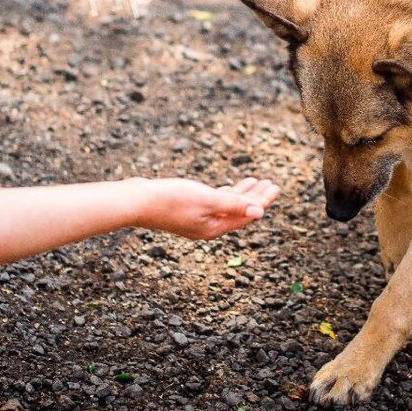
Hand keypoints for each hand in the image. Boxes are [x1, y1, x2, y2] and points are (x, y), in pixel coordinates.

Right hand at [135, 177, 278, 239]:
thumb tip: (260, 212)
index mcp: (214, 228)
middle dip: (256, 197)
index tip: (275, 186)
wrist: (136, 201)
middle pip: (239, 212)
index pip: (246, 215)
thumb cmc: (171, 200)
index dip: (262, 201)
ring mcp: (197, 219)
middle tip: (271, 183)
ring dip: (242, 194)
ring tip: (255, 182)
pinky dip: (226, 194)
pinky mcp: (187, 210)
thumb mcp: (207, 200)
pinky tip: (230, 187)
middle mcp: (207, 227)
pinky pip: (215, 203)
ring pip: (227, 206)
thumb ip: (234, 204)